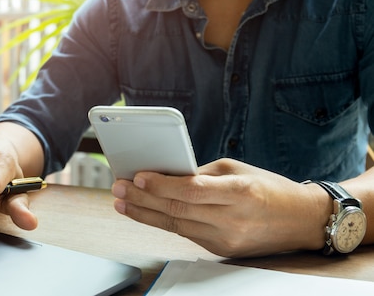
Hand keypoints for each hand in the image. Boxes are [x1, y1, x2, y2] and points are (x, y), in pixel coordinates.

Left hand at [111, 158, 330, 257]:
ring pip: (176, 225)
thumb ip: (202, 174)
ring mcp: (227, 239)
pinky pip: (186, 234)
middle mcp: (233, 219)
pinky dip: (162, 222)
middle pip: (178, 210)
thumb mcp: (237, 169)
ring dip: (145, 213)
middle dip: (143, 198)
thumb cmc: (269, 188)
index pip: (192, 190)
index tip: (137, 176)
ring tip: (121, 202)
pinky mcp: (222, 250)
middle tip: (117, 188)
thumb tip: (166, 174)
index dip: (161, 185)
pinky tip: (145, 213)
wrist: (301, 221)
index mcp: (240, 192)